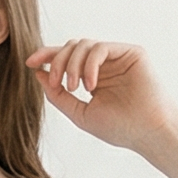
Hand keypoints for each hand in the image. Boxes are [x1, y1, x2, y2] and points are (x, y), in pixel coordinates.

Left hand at [25, 38, 177, 150]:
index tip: (30, 63)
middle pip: (71, 47)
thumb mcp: (80, 114)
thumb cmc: (119, 128)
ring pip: (84, 45)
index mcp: (92, 77)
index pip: (66, 59)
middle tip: (56, 84)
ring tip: (75, 88)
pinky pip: (100, 47)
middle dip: (58, 62)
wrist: (148, 132)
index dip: (47, 56)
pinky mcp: (130, 52)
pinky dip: (90, 64)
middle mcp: (104, 64)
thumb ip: (58, 96)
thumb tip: (38, 74)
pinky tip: (91, 84)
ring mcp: (117, 56)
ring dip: (73, 64)